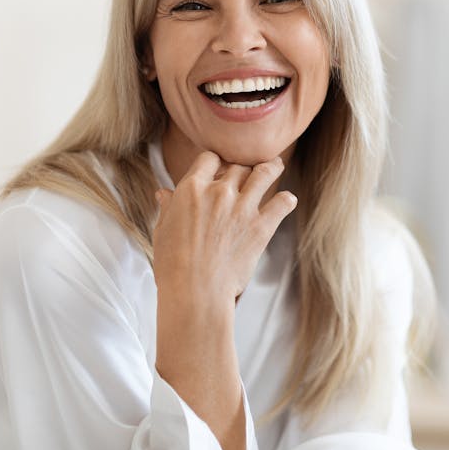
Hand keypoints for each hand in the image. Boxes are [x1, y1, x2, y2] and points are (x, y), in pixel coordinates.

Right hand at [152, 151, 297, 307]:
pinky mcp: (261, 227)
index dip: (215, 162)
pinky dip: (286, 200)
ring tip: (274, 166)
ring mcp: (242, 208)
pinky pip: (282, 203)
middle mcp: (219, 192)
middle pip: (238, 165)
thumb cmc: (172, 264)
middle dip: (241, 168)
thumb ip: (168, 207)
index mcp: (191, 189)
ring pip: (264, 173)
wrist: (194, 292)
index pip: (209, 158)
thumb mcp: (162, 230)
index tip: (219, 168)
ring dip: (271, 168)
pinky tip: (286, 201)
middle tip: (246, 172)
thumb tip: (164, 193)